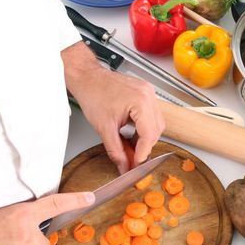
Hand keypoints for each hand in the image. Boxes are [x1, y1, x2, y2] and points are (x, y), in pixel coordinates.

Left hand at [63, 41, 164, 173]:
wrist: (87, 78)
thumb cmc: (93, 94)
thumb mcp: (104, 128)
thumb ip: (116, 151)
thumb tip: (125, 166)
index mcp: (140, 101)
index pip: (149, 135)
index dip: (143, 153)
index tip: (137, 164)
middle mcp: (148, 95)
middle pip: (156, 130)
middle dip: (145, 146)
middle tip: (133, 158)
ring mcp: (149, 93)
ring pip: (156, 124)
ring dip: (145, 137)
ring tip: (130, 145)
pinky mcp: (146, 93)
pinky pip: (151, 115)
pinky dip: (144, 127)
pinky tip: (132, 133)